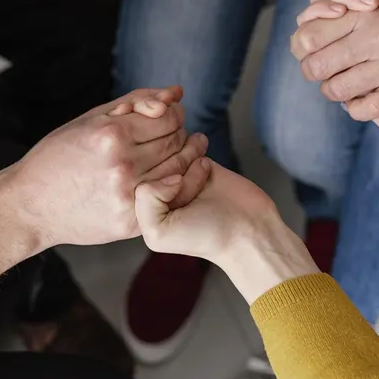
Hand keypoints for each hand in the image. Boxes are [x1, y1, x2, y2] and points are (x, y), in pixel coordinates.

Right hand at [7, 87, 210, 247]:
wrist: (31, 205)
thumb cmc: (58, 156)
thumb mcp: (90, 118)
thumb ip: (136, 102)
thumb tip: (176, 93)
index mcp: (112, 135)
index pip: (170, 117)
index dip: (175, 114)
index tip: (168, 117)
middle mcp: (123, 165)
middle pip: (176, 143)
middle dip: (178, 135)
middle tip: (171, 135)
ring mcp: (128, 196)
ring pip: (178, 171)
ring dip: (182, 160)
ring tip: (173, 154)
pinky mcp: (130, 222)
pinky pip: (169, 200)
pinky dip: (175, 186)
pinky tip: (167, 178)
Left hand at [136, 160, 318, 303]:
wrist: (248, 228)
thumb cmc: (204, 237)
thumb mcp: (157, 232)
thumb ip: (144, 200)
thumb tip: (167, 172)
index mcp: (142, 209)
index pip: (131, 177)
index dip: (155, 184)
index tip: (174, 200)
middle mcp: (157, 190)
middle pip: (148, 159)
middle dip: (173, 172)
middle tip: (191, 193)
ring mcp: (176, 173)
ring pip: (166, 148)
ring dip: (186, 160)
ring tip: (202, 180)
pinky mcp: (196, 161)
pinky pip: (185, 141)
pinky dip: (196, 149)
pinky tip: (206, 169)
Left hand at [290, 0, 378, 119]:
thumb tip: (311, 13)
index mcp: (366, 13)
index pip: (309, 37)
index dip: (304, 47)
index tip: (313, 50)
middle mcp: (378, 39)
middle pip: (317, 67)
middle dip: (314, 71)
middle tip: (324, 70)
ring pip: (339, 91)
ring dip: (335, 91)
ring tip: (344, 84)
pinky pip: (367, 109)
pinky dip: (357, 107)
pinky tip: (363, 96)